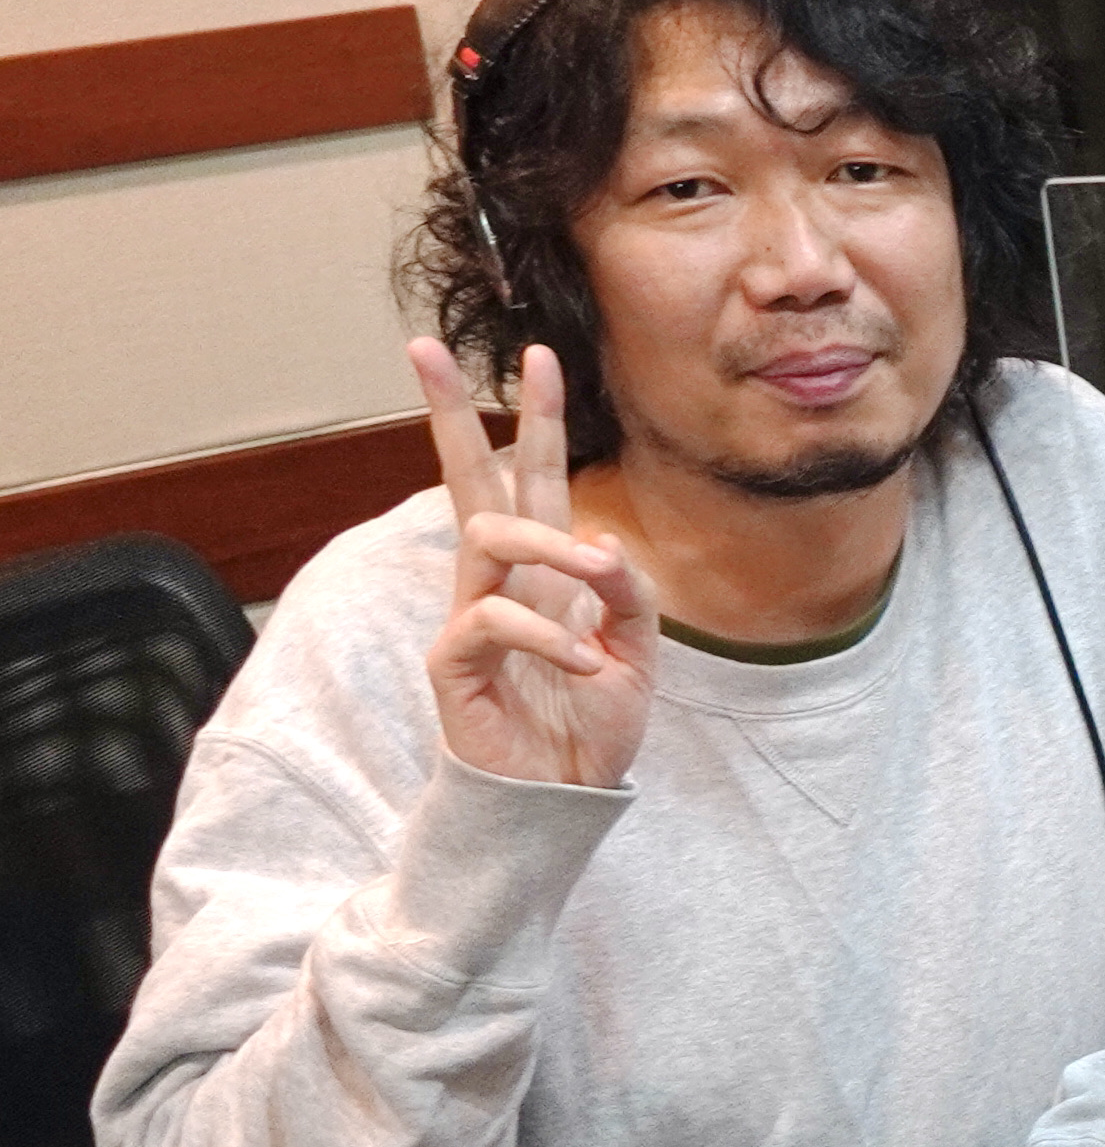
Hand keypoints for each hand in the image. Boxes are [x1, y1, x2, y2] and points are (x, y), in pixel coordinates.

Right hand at [416, 338, 655, 789]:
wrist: (565, 799)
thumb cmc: (590, 726)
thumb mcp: (638, 655)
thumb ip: (630, 596)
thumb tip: (604, 544)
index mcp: (546, 572)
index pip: (534, 480)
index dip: (536, 420)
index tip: (539, 355)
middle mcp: (502, 582)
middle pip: (468, 480)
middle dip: (451, 413)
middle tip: (423, 348)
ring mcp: (471, 617)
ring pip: (487, 536)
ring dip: (550, 544)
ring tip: (595, 574)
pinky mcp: (454, 662)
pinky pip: (492, 621)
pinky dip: (548, 635)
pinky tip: (584, 663)